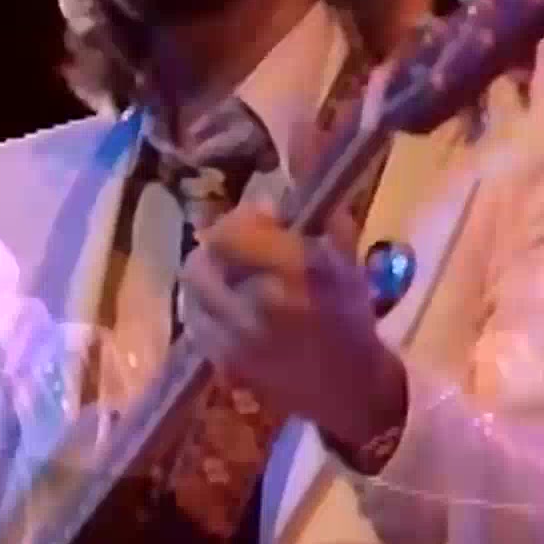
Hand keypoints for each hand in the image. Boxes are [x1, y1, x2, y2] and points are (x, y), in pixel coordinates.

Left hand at [177, 207, 407, 463]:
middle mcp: (258, 303)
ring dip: (209, 276)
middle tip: (242, 249)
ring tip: (233, 278)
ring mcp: (235, 339)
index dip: (242, 219)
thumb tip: (302, 152)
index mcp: (295, 272)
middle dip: (220, 247)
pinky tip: (231, 308)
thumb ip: (318, 210)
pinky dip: (207, 308)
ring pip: (192, 290)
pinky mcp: (223, 364)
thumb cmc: (351, 318)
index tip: (264, 220)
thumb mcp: (344, 258)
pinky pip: (195, 323)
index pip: (232, 231)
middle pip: (203, 258)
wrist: (350, 391)